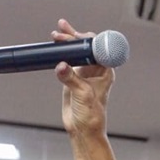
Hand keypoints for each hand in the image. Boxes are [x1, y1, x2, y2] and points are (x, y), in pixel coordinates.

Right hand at [54, 18, 113, 137]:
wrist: (83, 128)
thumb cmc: (91, 115)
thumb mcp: (82, 94)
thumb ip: (71, 79)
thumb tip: (61, 66)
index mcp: (104, 71)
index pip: (97, 49)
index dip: (87, 39)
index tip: (76, 34)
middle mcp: (95, 69)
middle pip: (85, 46)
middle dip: (74, 37)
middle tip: (62, 30)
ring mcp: (84, 72)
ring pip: (76, 51)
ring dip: (67, 41)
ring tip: (57, 32)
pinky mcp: (73, 76)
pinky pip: (67, 59)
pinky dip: (61, 51)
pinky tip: (55, 43)